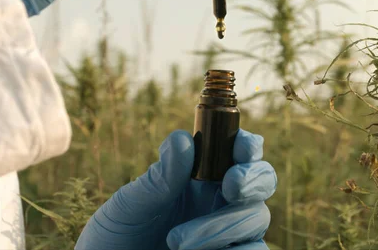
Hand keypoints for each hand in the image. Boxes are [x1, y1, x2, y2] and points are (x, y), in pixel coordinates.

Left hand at [75, 129, 276, 249]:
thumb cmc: (116, 236)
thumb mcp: (131, 205)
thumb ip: (159, 177)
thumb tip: (182, 138)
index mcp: (199, 175)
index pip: (235, 150)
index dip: (247, 145)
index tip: (241, 150)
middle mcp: (219, 200)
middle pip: (261, 180)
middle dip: (252, 178)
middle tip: (231, 185)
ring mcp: (228, 232)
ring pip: (257, 217)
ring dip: (224, 226)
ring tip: (178, 242)